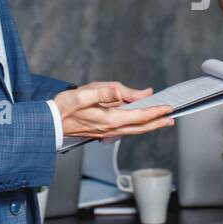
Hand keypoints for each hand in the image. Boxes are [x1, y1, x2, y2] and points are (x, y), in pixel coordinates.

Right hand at [54, 81, 174, 140]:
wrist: (50, 122)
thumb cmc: (64, 107)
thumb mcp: (85, 93)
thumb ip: (107, 92)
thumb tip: (125, 92)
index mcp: (109, 119)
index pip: (139, 116)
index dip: (155, 111)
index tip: (167, 107)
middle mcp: (111, 128)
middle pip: (140, 127)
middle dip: (157, 122)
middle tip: (171, 118)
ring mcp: (107, 132)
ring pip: (134, 129)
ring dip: (149, 125)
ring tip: (161, 120)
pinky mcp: (103, 131)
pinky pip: (126, 129)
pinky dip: (137, 125)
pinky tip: (139, 120)